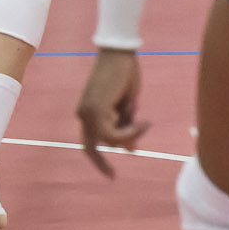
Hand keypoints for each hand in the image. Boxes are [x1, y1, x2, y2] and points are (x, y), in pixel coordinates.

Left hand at [76, 48, 146, 175]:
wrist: (120, 52)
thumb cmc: (124, 73)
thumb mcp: (127, 105)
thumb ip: (126, 125)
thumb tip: (131, 150)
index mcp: (88, 112)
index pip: (91, 140)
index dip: (99, 158)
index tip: (110, 173)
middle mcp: (83, 114)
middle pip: (91, 147)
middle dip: (100, 164)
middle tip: (112, 177)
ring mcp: (87, 112)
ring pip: (109, 140)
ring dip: (129, 135)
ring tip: (144, 122)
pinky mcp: (96, 110)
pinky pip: (113, 134)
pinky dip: (128, 132)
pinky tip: (141, 123)